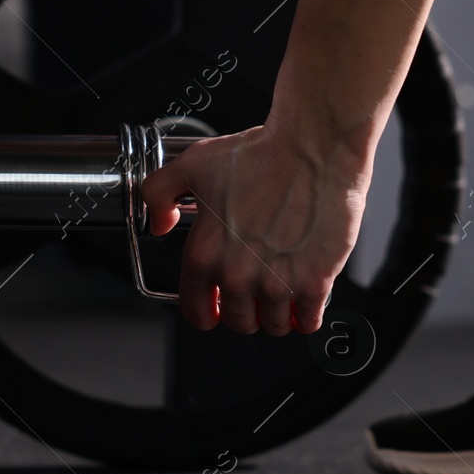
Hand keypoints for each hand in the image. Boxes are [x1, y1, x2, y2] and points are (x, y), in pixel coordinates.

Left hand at [140, 125, 369, 335]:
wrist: (313, 148)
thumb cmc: (260, 153)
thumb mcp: (192, 165)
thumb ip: (160, 194)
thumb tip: (160, 226)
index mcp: (205, 254)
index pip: (196, 310)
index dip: (207, 311)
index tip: (218, 308)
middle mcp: (236, 275)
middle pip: (239, 322)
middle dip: (247, 310)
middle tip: (257, 291)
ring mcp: (276, 283)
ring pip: (274, 325)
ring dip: (278, 314)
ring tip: (283, 291)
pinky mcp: (314, 283)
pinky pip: (308, 323)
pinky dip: (307, 315)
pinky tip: (308, 298)